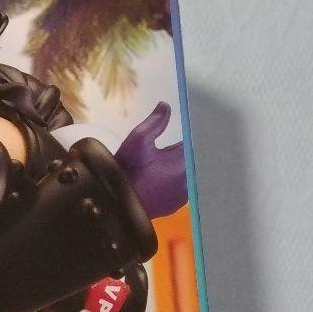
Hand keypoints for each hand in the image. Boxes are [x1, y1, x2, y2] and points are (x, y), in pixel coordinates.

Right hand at [115, 101, 188, 219]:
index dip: (193, 137)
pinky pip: (185, 190)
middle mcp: (190, 179)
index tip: (189, 132)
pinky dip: (179, 185)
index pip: (197, 144)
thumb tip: (166, 106)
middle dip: (188, 154)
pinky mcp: (177, 205)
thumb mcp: (137, 140)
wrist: (115, 202)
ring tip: (169, 166)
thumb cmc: (126, 169)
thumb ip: (155, 122)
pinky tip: (166, 182)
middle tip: (174, 150)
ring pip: (191, 177)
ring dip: (184, 170)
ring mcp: (184, 195)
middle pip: (196, 161)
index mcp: (184, 161)